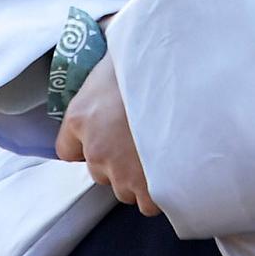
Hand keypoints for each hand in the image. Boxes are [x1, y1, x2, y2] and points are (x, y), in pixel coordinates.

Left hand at [54, 51, 161, 216]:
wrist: (188, 78)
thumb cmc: (152, 59)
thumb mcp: (118, 56)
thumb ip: (107, 73)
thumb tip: (109, 52)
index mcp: (81, 116)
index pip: (67, 149)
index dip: (87, 142)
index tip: (106, 134)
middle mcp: (95, 148)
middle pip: (99, 170)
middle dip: (118, 159)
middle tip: (141, 135)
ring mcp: (120, 171)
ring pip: (124, 188)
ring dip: (138, 175)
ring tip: (161, 148)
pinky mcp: (147, 188)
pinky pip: (147, 203)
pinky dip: (159, 192)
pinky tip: (172, 167)